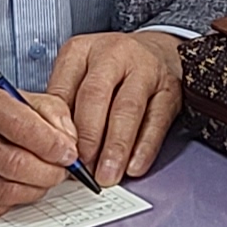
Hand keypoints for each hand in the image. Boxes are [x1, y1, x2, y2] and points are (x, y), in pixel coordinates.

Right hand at [0, 75, 80, 217]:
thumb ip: (42, 109)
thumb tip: (69, 140)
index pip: (18, 123)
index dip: (51, 142)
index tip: (69, 151)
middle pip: (16, 163)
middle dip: (50, 170)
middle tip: (63, 169)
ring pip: (9, 191)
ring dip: (37, 187)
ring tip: (43, 176)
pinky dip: (15, 199)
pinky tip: (16, 184)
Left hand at [43, 29, 184, 186]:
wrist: (159, 51)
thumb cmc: (111, 71)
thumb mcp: (79, 74)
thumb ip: (66, 106)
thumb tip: (58, 149)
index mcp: (80, 51)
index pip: (63, 88)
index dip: (60, 126)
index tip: (58, 154)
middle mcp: (112, 55)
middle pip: (95, 95)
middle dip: (88, 136)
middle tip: (82, 167)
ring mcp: (144, 70)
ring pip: (127, 110)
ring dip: (115, 147)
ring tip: (107, 174)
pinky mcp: (169, 89)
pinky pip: (156, 121)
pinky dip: (145, 148)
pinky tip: (134, 167)